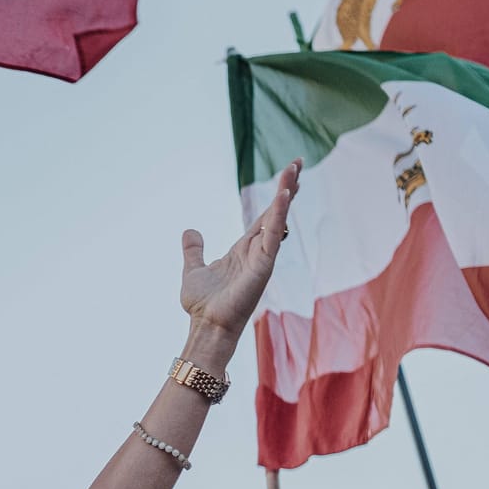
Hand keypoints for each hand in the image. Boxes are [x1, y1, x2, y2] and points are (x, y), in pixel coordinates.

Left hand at [179, 160, 298, 339]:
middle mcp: (256, 251)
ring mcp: (262, 258)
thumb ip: (194, 250)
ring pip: (277, 219)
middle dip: (287, 187)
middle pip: (275, 212)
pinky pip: (272, 236)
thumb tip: (190, 231)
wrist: (206, 327)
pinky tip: (283, 196)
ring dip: (285, 194)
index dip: (275, 197)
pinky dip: (278, 216)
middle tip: (298, 162)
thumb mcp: (193, 270)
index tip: (288, 175)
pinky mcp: (262, 266)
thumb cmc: (203, 305)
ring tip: (294, 170)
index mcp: (243, 250)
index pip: (264, 217)